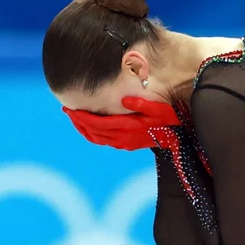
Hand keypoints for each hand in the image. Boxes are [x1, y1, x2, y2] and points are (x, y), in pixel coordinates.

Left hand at [62, 97, 180, 150]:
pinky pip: (103, 141)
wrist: (177, 138)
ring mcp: (123, 143)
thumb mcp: (159, 108)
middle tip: (67, 110)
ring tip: (74, 117)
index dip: (83, 117)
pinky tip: (87, 126)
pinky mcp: (125, 145)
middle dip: (78, 121)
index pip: (99, 123)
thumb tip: (124, 99)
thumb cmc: (169, 120)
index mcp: (129, 127)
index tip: (71, 108)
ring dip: (83, 128)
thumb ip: (142, 103)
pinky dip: (92, 134)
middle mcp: (123, 138)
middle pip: (93, 131)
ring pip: (96, 138)